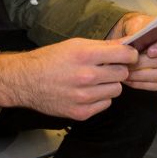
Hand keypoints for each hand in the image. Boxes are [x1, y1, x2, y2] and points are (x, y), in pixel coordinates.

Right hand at [0, 38, 137, 119]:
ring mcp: (84, 97)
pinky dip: (100, 98)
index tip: (128, 56)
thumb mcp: (75, 45)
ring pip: (116, 90)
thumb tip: (126, 45)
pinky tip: (87, 92)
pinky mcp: (81, 112)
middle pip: (122, 74)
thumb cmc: (50, 60)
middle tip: (106, 68)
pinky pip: (106, 104)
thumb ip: (102, 46)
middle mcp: (86, 76)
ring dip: (109, 85)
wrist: (27, 81)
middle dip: (117, 70)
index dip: (129, 55)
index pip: (124, 55)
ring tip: (94, 80)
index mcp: (85, 55)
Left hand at [108, 13, 156, 90]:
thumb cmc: (139, 28)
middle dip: (144, 64)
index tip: (149, 52)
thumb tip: (130, 43)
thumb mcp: (136, 24)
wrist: (137, 37)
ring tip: (126, 72)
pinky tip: (130, 80)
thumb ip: (137, 31)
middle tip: (129, 64)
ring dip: (140, 76)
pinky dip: (142, 84)